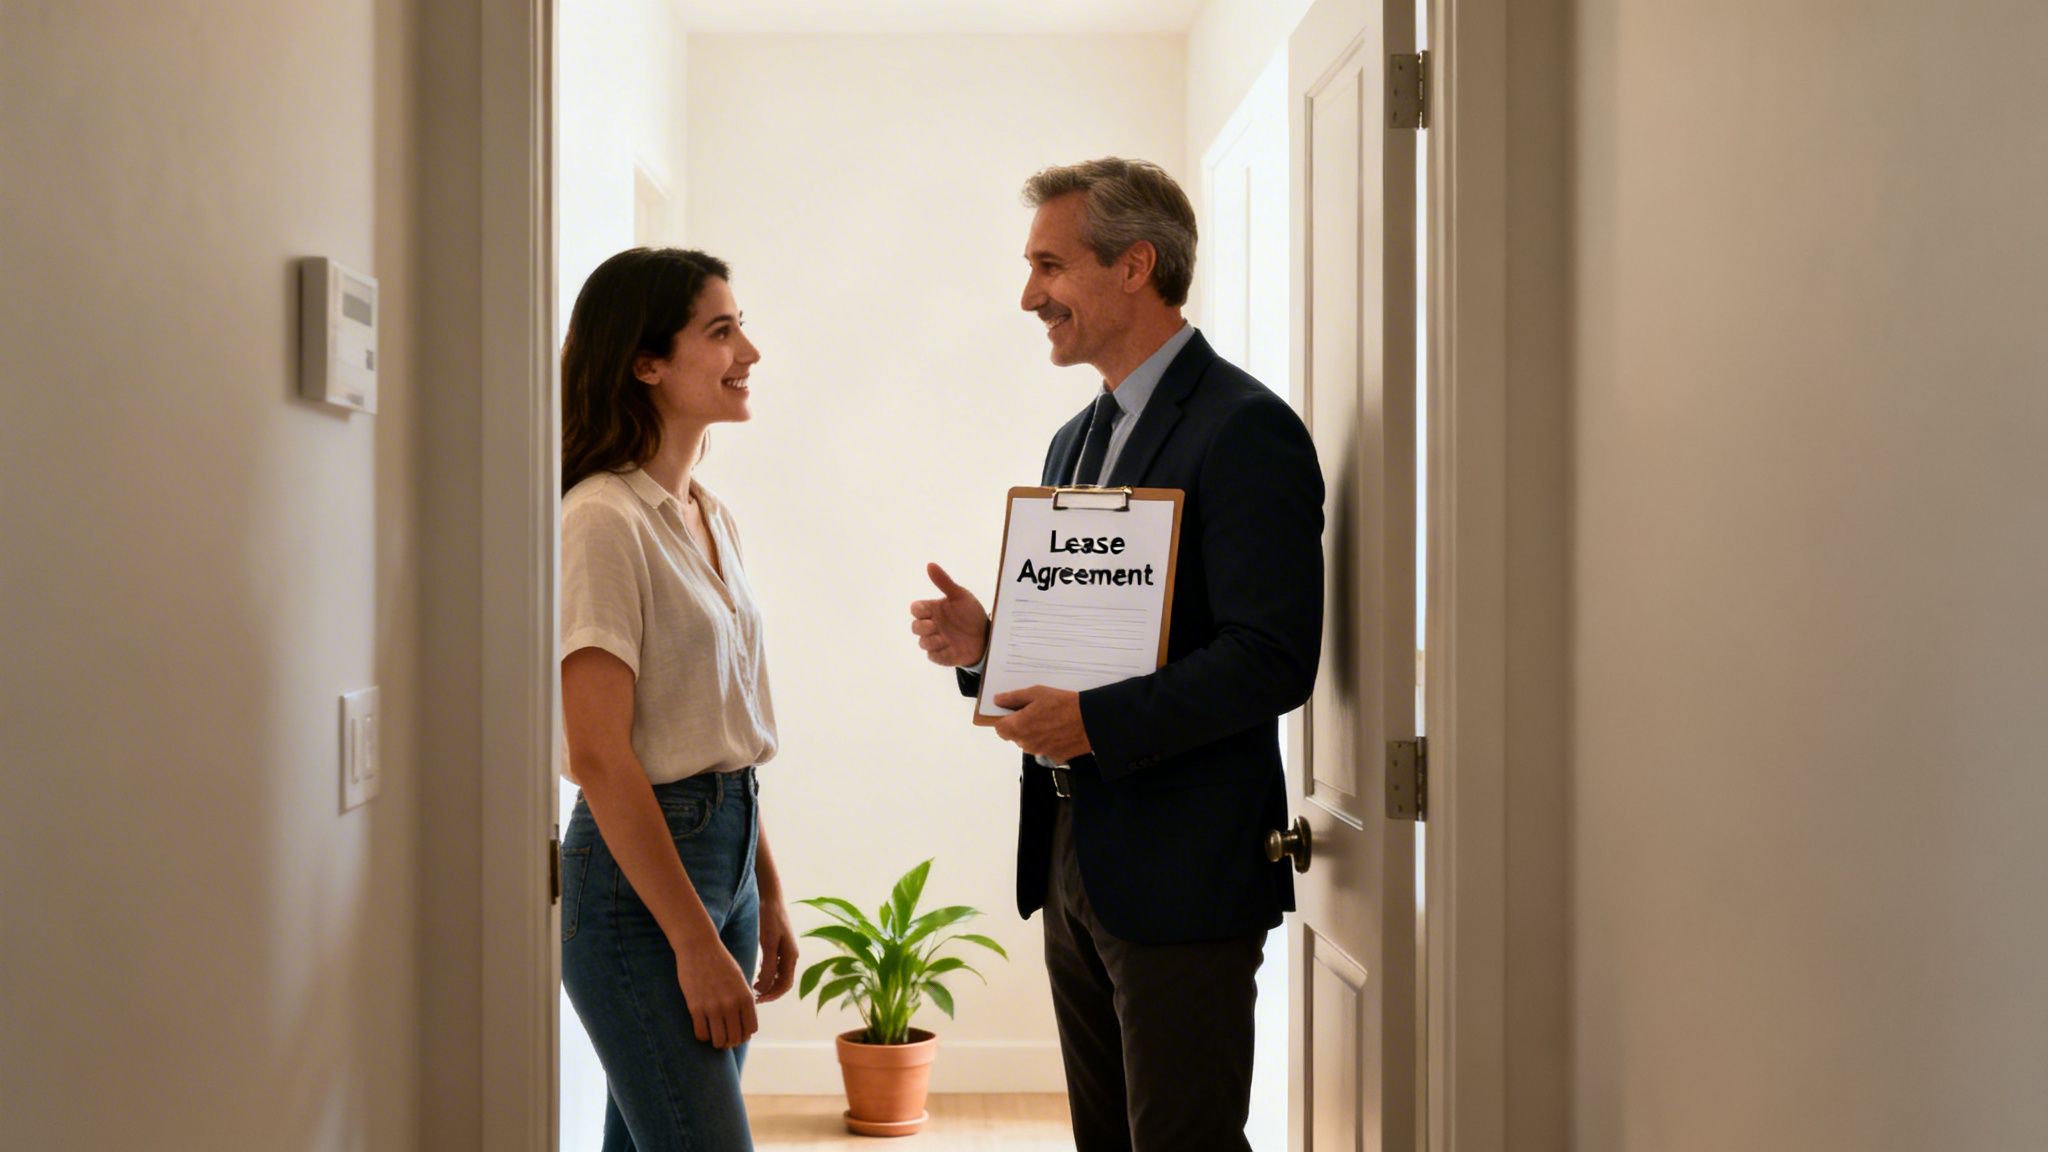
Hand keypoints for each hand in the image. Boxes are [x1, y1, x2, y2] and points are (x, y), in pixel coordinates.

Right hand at [673, 932, 759, 1048]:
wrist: (698, 946)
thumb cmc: (720, 962)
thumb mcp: (739, 979)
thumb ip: (744, 1000)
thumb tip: (746, 1025)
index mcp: (745, 997)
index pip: (750, 1029)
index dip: (744, 1035)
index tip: (737, 1032)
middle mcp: (731, 1004)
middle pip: (735, 1039)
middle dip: (730, 1041)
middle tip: (724, 1036)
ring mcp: (713, 1007)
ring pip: (719, 1041)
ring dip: (717, 1042)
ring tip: (713, 1034)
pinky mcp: (695, 1007)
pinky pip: (701, 1034)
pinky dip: (703, 1036)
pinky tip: (702, 1027)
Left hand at [753, 896, 798, 1003]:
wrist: (771, 898)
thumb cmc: (770, 919)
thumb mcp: (768, 944)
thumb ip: (768, 967)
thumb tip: (764, 988)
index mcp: (791, 957)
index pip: (785, 985)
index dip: (772, 996)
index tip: (757, 1000)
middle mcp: (791, 956)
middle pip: (783, 983)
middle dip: (770, 993)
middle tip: (753, 998)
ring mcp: (785, 952)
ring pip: (779, 976)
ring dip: (768, 985)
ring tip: (752, 989)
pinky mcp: (778, 947)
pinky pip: (775, 968)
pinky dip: (766, 976)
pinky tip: (755, 975)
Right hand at [910, 563, 988, 666]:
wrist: (986, 635)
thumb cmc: (971, 613)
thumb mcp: (960, 595)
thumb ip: (944, 582)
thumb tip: (930, 565)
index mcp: (933, 610)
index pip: (915, 609)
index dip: (920, 611)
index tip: (931, 611)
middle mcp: (931, 626)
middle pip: (915, 627)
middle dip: (924, 627)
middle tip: (937, 626)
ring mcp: (936, 642)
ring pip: (923, 643)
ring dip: (933, 641)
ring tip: (948, 639)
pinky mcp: (942, 655)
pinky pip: (933, 657)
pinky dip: (940, 654)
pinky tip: (952, 649)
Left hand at [991, 685, 1091, 762]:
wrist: (1090, 722)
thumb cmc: (1062, 704)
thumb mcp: (1037, 693)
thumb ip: (1014, 698)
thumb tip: (998, 700)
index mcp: (1017, 727)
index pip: (1000, 728)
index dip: (1005, 719)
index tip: (1015, 712)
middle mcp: (1025, 743)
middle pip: (1015, 735)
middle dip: (1021, 725)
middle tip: (1037, 712)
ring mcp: (1039, 752)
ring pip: (1030, 742)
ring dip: (1035, 733)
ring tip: (1051, 720)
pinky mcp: (1053, 757)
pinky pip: (1045, 748)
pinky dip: (1049, 741)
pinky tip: (1060, 730)